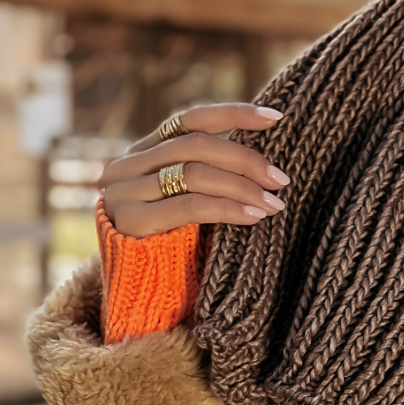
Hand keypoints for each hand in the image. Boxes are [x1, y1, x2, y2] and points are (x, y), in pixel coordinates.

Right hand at [99, 102, 288, 238]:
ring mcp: (123, 192)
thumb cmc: (173, 244)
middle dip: (246, 160)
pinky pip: (190, 206)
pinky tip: (253, 216)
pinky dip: (227, 208)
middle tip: (280, 180)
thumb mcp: (185, 200)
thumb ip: (206, 174)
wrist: (136, 290)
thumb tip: (265, 161)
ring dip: (242, 187)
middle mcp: (126, 165)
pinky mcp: (130, 221)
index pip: (190, 119)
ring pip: (195, 173)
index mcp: (141, 151)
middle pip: (197, 146)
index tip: (275, 118)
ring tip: (272, 203)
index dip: (234, 114)